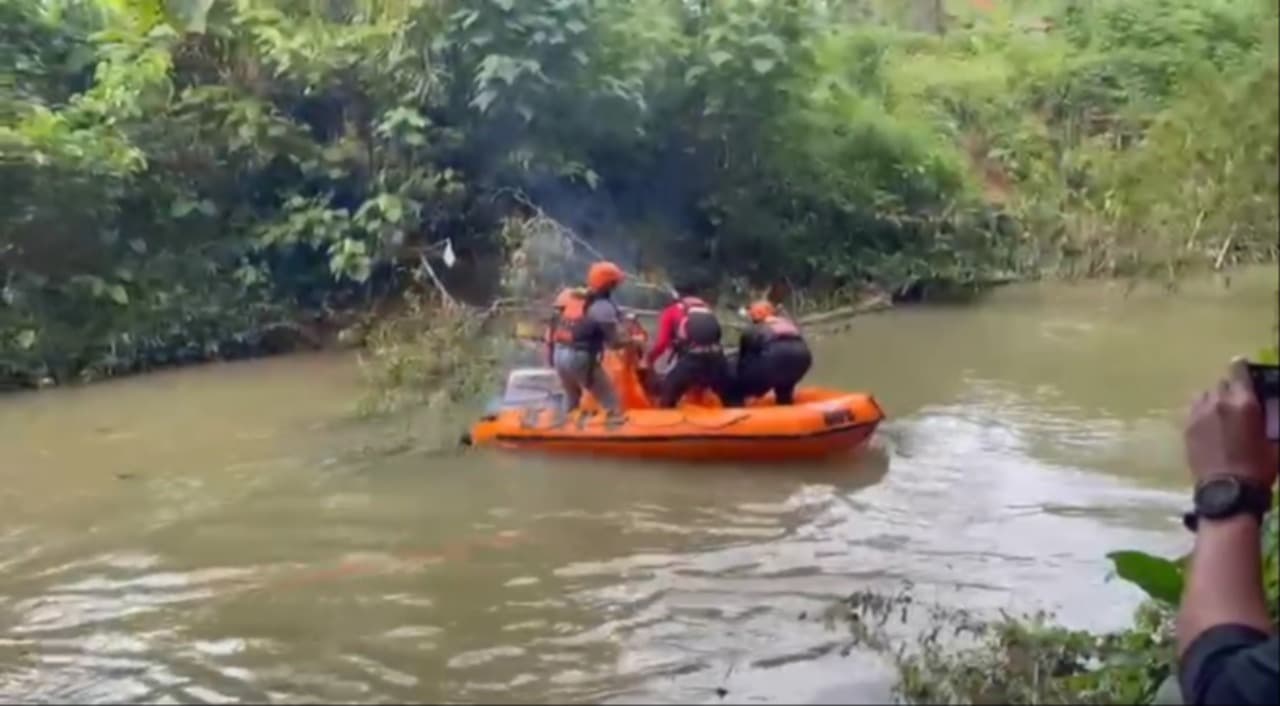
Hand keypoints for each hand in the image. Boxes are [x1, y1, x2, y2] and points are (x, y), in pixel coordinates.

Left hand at [1184, 357, 1278, 488]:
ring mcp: (1199, 414)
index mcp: (1244, 403)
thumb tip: (1269, 412)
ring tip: (1221, 411)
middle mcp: (1218, 402)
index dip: (1241, 367)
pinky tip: (1208, 421)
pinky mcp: (1187, 427)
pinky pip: (1194, 409)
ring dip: (1214, 398)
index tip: (1242, 366)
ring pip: (1205, 394)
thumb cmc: (1259, 467)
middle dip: (1230, 388)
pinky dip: (1202, 410)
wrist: (1228, 490)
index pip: (1238, 371)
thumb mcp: (1274, 441)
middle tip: (1237, 400)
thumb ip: (1271, 419)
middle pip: (1222, 383)